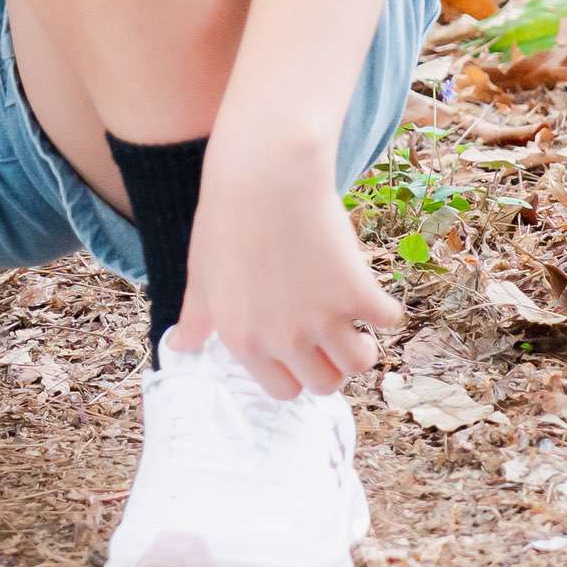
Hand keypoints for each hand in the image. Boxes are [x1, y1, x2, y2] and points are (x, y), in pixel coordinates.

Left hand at [175, 143, 403, 397]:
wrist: (263, 177)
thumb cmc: (226, 219)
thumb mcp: (201, 275)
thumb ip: (196, 318)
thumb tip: (179, 347)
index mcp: (244, 340)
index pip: (282, 390)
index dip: (293, 372)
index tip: (298, 350)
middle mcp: (283, 339)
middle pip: (325, 385)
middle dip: (330, 365)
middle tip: (329, 336)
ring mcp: (323, 319)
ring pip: (359, 363)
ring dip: (360, 346)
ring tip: (350, 321)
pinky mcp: (357, 293)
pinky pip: (387, 320)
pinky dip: (383, 308)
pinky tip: (365, 287)